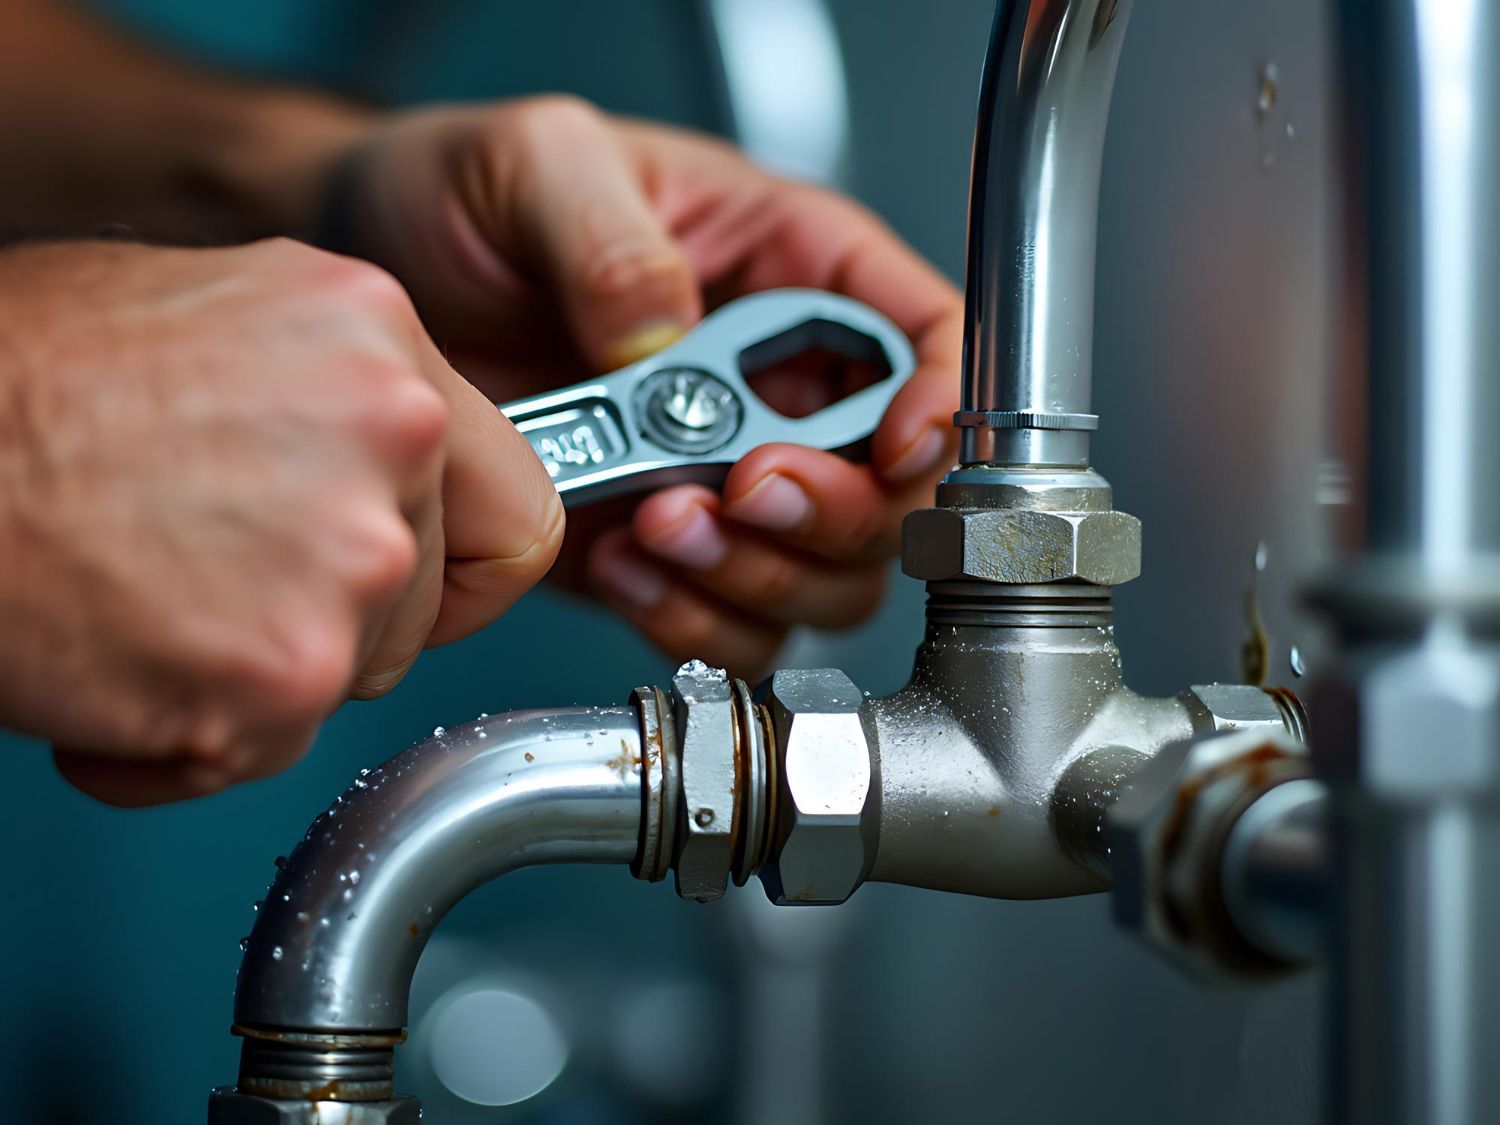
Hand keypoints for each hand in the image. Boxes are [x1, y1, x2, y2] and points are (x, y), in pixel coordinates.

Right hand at [0, 239, 560, 803]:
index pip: (517, 502)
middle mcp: (389, 433)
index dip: (461, 562)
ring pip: (356, 674)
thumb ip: (342, 403)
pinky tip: (111, 661)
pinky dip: (182, 741)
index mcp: (380, 337)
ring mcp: (347, 557)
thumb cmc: (21, 388)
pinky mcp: (281, 673)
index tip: (418, 582)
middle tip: (221, 580)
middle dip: (345, 617)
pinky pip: (267, 748)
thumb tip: (400, 479)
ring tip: (149, 601)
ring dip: (261, 672)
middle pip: (435, 598)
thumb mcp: (224, 326)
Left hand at [325, 97, 961, 675]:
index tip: (888, 447)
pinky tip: (622, 565)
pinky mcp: (658, 542)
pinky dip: (689, 617)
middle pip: (886, 491)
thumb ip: (613, 236)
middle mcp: (773, 383)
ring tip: (657, 527)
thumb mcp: (536, 160)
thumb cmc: (466, 192)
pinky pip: (725, 618)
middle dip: (825, 514)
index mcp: (785, 267)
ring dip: (754, 577)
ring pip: (819, 576)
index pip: (922, 337)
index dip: (934, 404)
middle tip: (735, 493)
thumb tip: (670, 339)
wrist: (375, 273)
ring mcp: (720, 474)